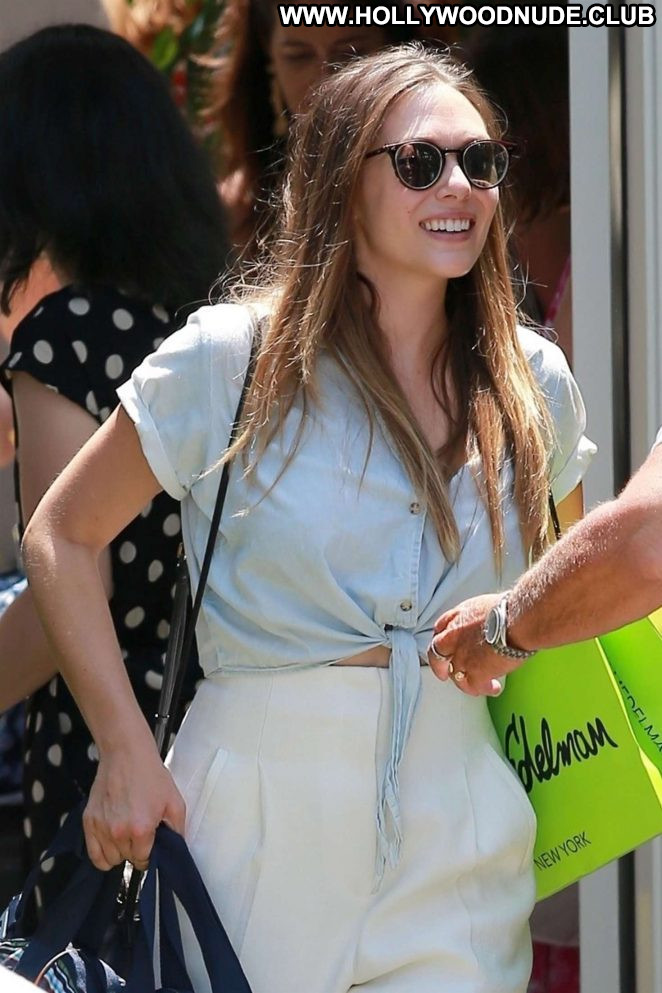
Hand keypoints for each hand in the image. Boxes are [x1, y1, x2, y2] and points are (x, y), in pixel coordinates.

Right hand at [82, 736, 185, 871]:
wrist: (126, 754)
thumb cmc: (150, 775)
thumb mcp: (175, 802)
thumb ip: (178, 830)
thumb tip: (176, 849)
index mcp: (140, 829)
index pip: (143, 861)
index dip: (150, 854)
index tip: (151, 844)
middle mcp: (118, 832)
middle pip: (126, 859)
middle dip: (135, 850)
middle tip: (140, 833)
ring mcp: (101, 827)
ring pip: (110, 859)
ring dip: (119, 851)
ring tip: (126, 834)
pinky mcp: (88, 821)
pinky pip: (93, 854)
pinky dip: (102, 853)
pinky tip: (111, 842)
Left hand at [427, 593, 523, 696]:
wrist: (516, 621)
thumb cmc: (509, 609)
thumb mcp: (485, 604)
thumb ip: (478, 617)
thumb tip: (488, 620)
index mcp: (457, 617)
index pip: (441, 629)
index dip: (443, 641)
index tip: (447, 647)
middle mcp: (454, 637)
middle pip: (437, 655)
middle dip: (440, 666)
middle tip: (444, 673)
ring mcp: (461, 657)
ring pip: (455, 674)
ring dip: (466, 680)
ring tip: (479, 684)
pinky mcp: (474, 672)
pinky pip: (473, 686)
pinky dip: (483, 689)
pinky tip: (493, 687)